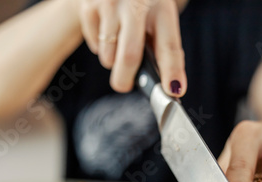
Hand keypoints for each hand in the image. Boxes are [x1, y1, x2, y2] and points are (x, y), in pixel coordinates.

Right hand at [72, 0, 186, 95]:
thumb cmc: (142, 5)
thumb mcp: (158, 17)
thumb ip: (164, 49)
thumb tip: (172, 88)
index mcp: (161, 6)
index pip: (168, 45)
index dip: (172, 71)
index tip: (173, 91)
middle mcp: (135, 4)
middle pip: (130, 57)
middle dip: (126, 79)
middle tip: (125, 85)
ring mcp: (110, 4)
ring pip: (108, 56)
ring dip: (113, 61)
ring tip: (119, 44)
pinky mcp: (88, 6)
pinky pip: (94, 45)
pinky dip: (99, 47)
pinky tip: (106, 31)